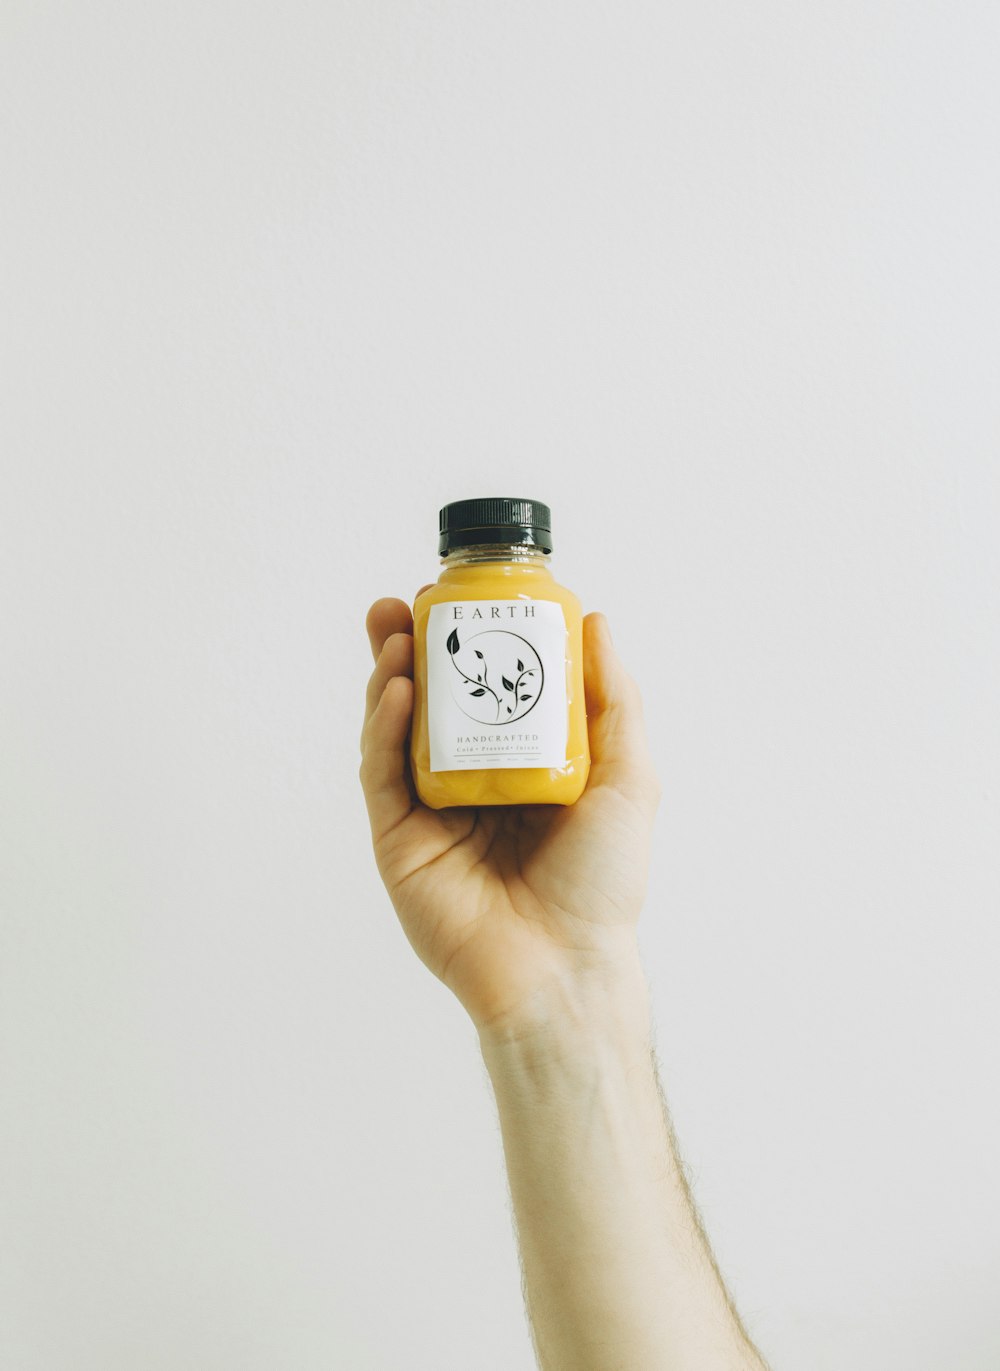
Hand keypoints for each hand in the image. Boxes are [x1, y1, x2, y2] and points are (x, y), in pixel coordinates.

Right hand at [359, 595, 660, 1037]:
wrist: (565, 964)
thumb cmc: (603, 880)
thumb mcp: (628, 776)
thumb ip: (612, 699)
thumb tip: (595, 620)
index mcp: (521, 767)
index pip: (486, 691)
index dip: (470, 643)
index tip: (464, 599)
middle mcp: (471, 783)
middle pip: (431, 703)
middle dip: (413, 650)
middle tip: (405, 605)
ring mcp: (430, 812)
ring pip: (397, 731)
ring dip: (391, 677)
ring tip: (396, 634)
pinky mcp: (399, 840)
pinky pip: (382, 774)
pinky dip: (385, 728)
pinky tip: (398, 689)